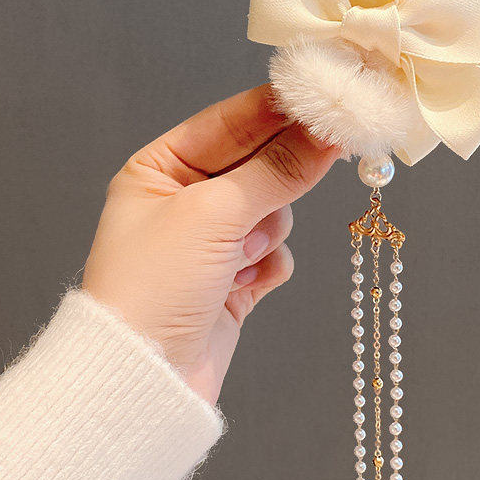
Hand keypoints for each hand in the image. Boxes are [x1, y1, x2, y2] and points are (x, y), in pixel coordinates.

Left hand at [82, 85, 337, 404]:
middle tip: (334, 148)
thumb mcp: (214, 214)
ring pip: (275, 211)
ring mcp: (213, 241)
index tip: (327, 99)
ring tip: (238, 259)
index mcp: (161, 169)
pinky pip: (276, 253)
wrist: (145, 381)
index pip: (231, 123)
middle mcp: (186, 201)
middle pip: (260, 165)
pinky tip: (241, 287)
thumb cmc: (154, 287)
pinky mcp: (234, 279)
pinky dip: (266, 267)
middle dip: (280, 174)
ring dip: (265, 234)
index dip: (279, 110)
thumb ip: (276, 170)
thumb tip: (328, 134)